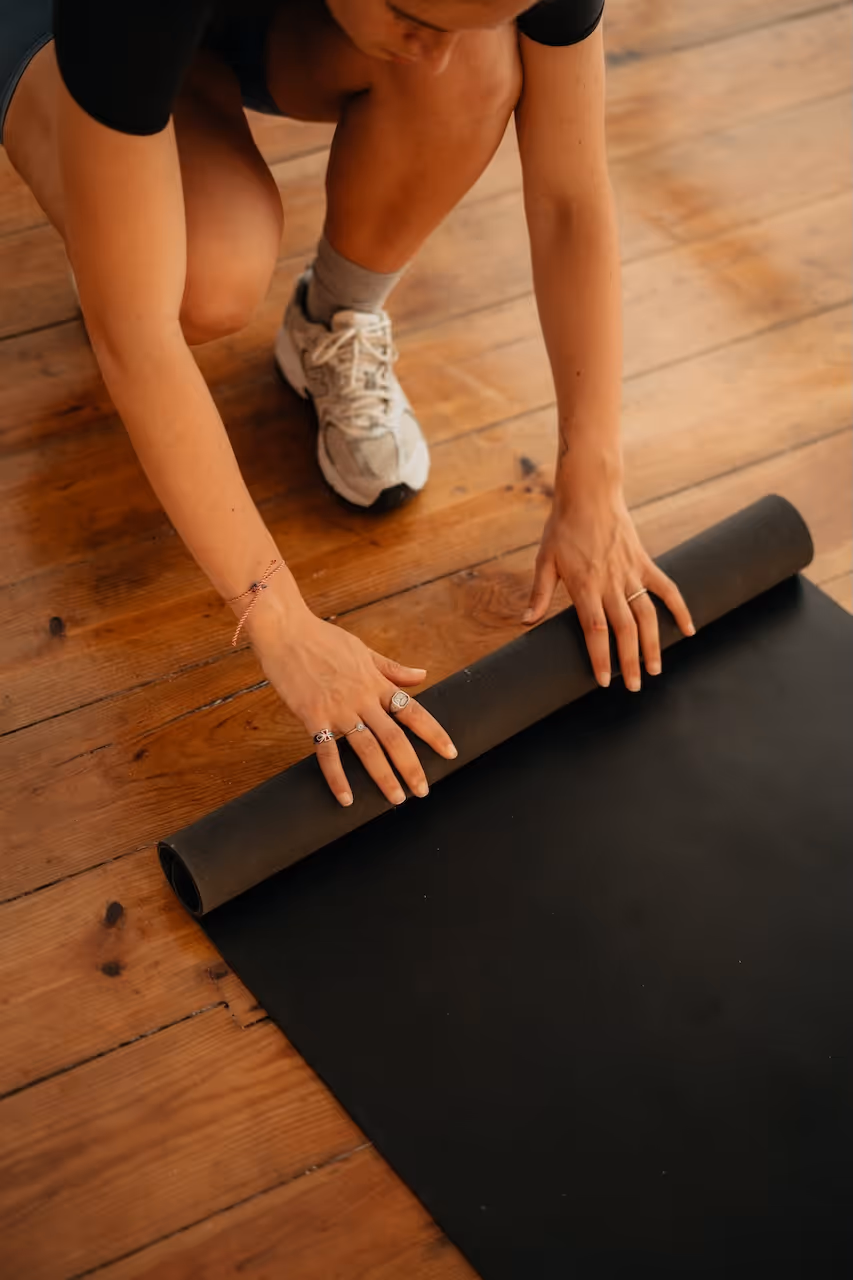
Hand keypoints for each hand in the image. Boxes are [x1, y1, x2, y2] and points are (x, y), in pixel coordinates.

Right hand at [249, 605, 457, 806]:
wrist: (286, 631)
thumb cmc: (323, 638)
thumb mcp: (363, 650)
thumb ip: (392, 669)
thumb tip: (423, 676)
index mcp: (375, 682)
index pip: (413, 712)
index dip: (434, 733)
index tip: (450, 752)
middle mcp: (362, 698)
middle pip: (394, 737)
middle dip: (411, 766)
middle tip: (423, 791)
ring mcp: (338, 709)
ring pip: (367, 749)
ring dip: (383, 777)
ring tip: (396, 799)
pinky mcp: (313, 716)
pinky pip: (327, 753)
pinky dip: (337, 778)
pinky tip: (346, 798)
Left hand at [523, 478, 694, 689]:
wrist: (589, 493)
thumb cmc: (563, 527)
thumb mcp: (544, 560)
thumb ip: (539, 594)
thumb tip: (526, 623)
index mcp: (584, 586)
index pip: (595, 630)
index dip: (600, 657)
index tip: (603, 680)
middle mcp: (611, 583)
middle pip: (624, 630)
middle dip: (629, 661)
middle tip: (634, 687)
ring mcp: (631, 573)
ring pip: (647, 615)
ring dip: (654, 644)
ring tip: (656, 669)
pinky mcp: (645, 562)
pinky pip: (667, 589)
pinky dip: (680, 609)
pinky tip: (688, 630)